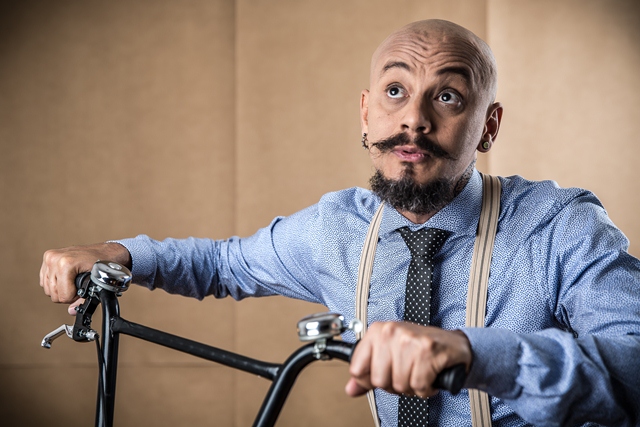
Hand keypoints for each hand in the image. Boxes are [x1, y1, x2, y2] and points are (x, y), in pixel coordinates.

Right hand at [40, 243, 130, 313]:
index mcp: (65, 263)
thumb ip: (83, 300)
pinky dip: (55, 283)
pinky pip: (44, 280)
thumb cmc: (103, 263)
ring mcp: (50, 257)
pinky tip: (66, 278)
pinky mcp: (47, 257)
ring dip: (60, 289)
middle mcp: (55, 259)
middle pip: (53, 294)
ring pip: (47, 288)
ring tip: (73, 281)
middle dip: (67, 294)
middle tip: (78, 286)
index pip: (62, 295)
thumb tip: (72, 311)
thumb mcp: (96, 283)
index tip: (82, 290)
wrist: (104, 251)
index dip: (74, 297)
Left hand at [346, 321, 471, 397]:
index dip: (369, 381)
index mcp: (377, 331)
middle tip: (406, 374)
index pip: (357, 369)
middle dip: (394, 384)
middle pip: (378, 380)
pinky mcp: (427, 352)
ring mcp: (409, 341)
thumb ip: (368, 372)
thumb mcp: (388, 355)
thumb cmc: (419, 348)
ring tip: (418, 373)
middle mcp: (391, 332)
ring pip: (399, 384)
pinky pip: (418, 386)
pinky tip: (429, 376)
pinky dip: (426, 388)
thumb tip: (351, 389)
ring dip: (411, 387)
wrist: (452, 344)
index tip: (383, 376)